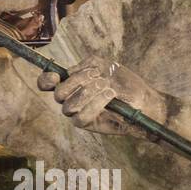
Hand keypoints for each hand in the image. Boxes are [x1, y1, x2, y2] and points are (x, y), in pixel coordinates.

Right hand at [37, 56, 160, 136]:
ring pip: (69, 106)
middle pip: (58, 93)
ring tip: (108, 87)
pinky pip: (80, 117)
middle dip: (76, 84)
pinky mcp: (88, 124)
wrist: (144, 102)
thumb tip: (70, 73)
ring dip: (88, 93)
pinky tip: (110, 96)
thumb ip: (87, 65)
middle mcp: (72, 97)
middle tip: (98, 78)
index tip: (55, 75)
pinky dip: (95, 105)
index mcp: (72, 81)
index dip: (46, 79)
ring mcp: (78, 111)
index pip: (47, 82)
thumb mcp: (106, 66)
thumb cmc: (126, 83)